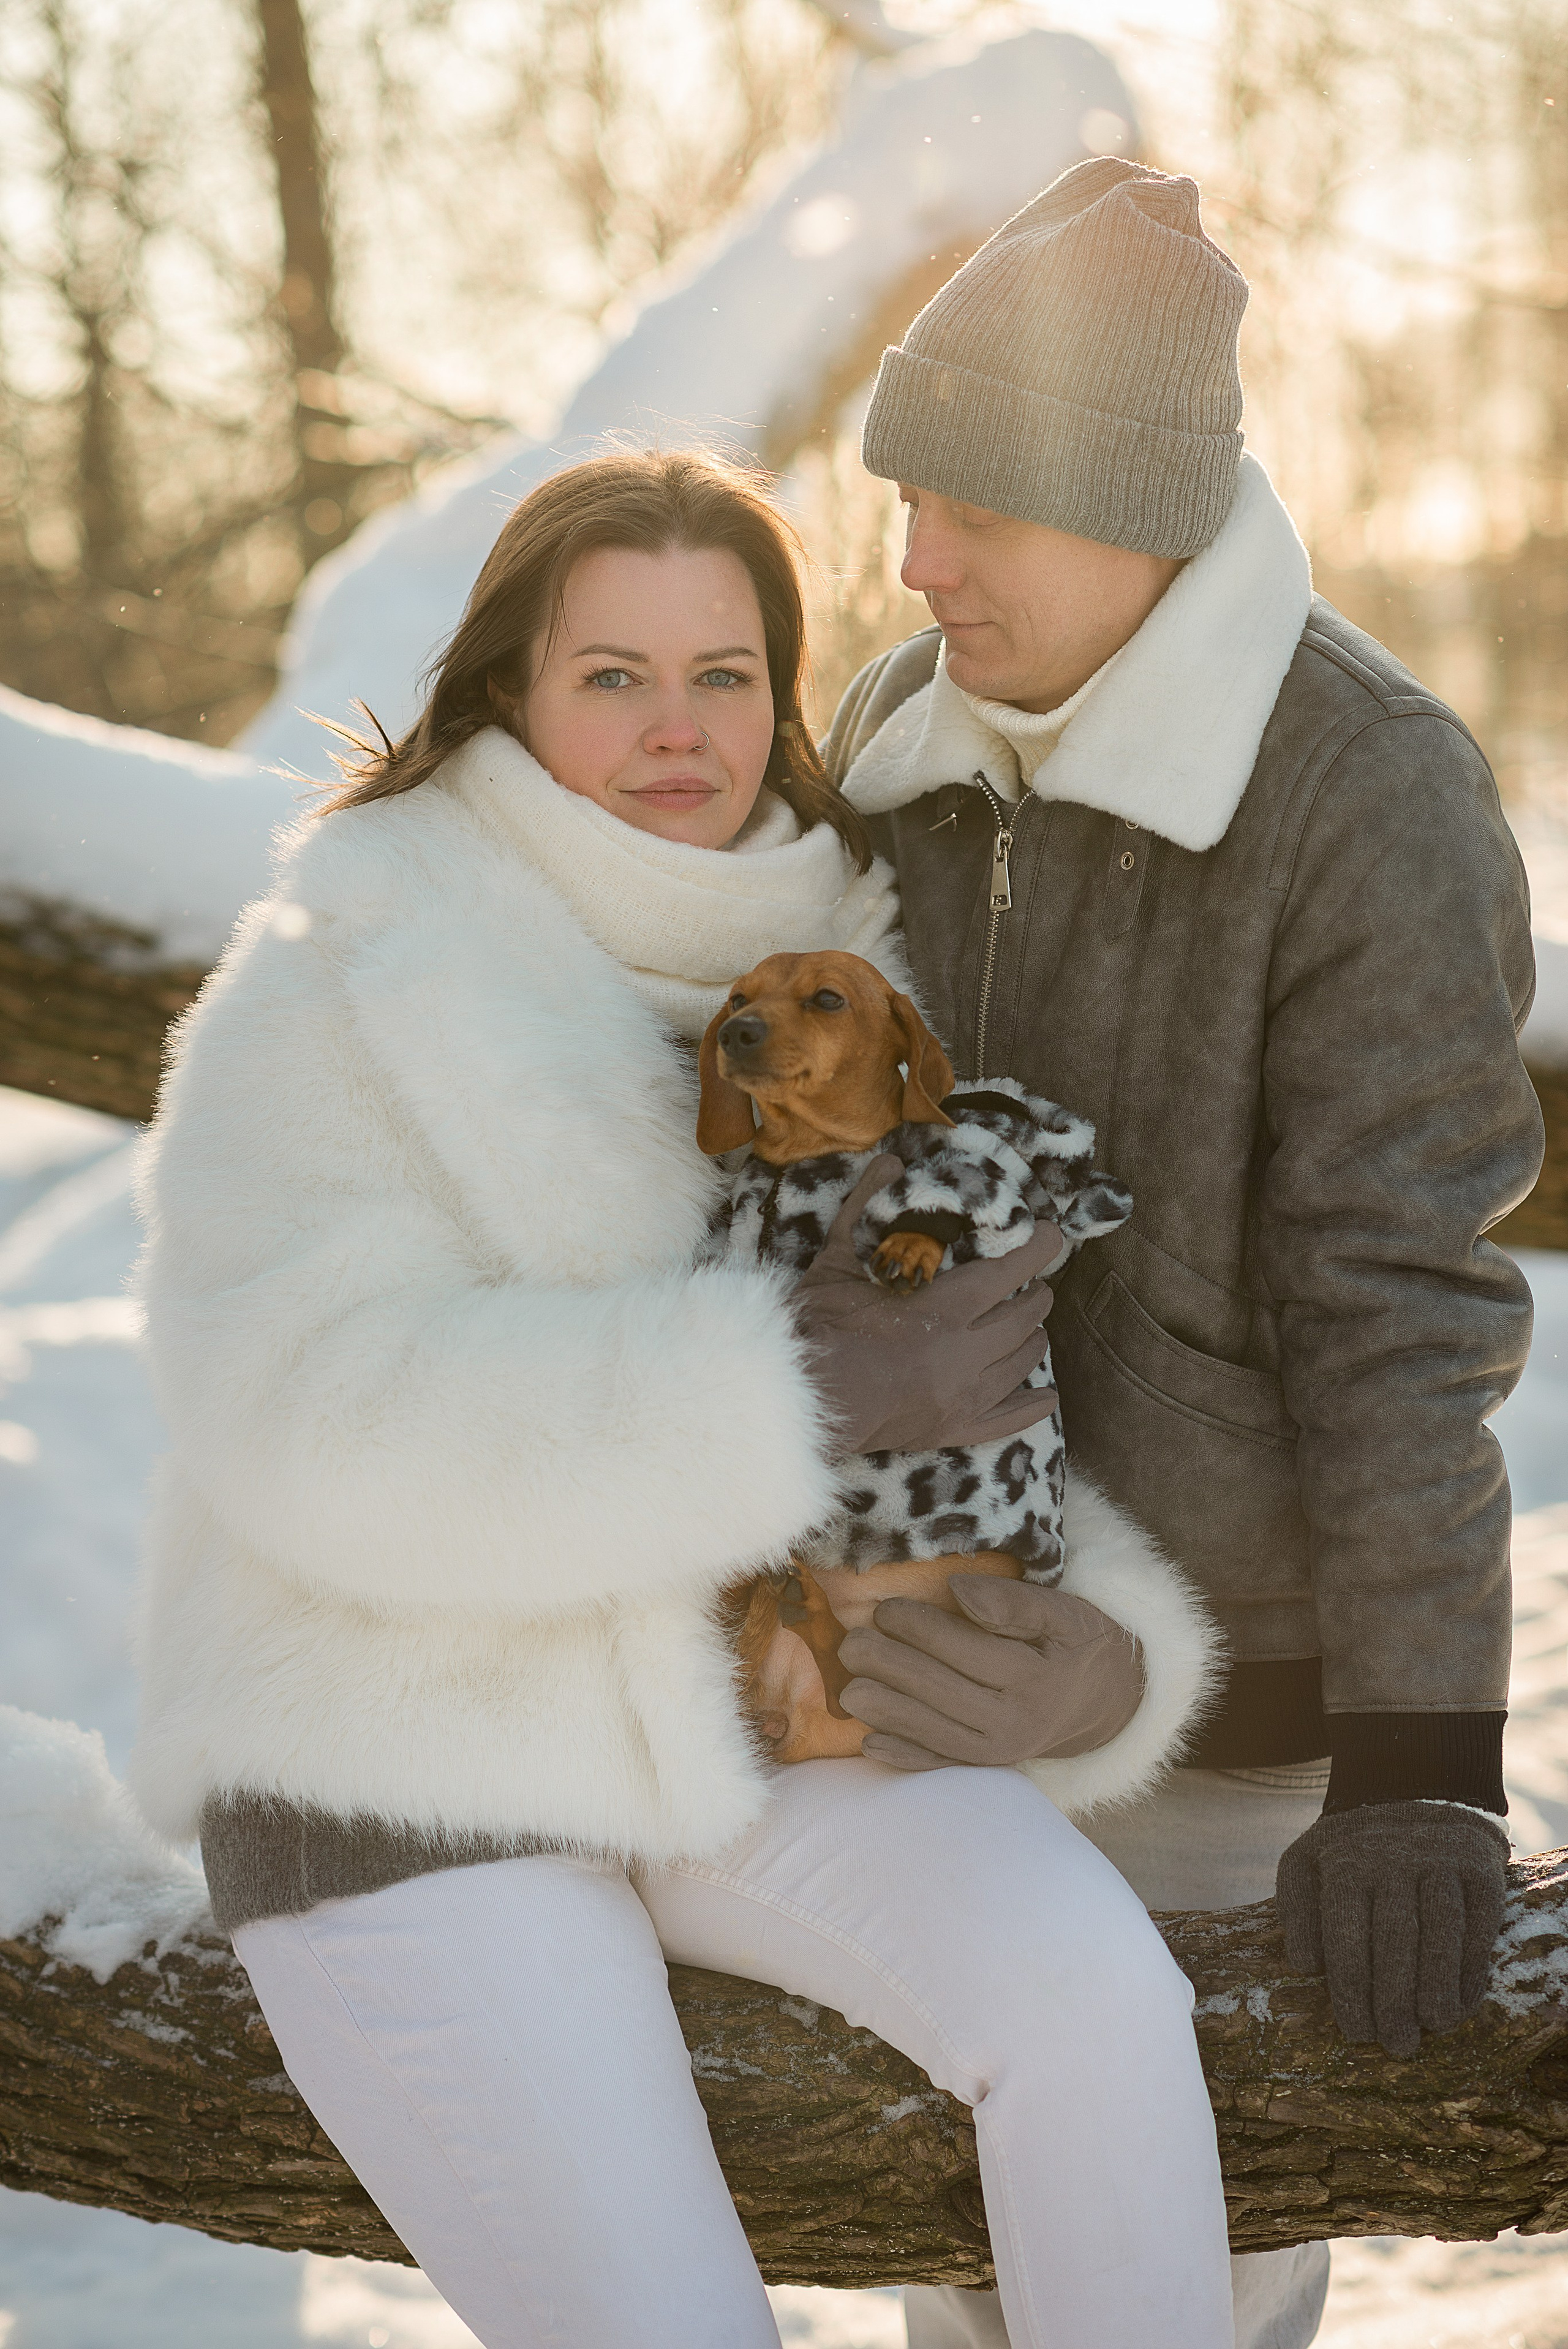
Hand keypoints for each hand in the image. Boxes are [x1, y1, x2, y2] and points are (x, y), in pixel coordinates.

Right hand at [792, 1156, 1062, 1458]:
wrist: (802, 1395)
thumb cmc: (818, 1327)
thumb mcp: (836, 1262)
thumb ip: (864, 1208)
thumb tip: (891, 1163)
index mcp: (946, 1309)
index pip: (1010, 1271)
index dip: (1037, 1249)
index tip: (1051, 1234)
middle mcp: (967, 1353)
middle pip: (1023, 1318)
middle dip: (1034, 1297)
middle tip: (1033, 1285)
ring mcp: (963, 1396)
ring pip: (1021, 1363)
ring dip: (1032, 1340)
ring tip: (1033, 1328)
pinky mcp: (952, 1430)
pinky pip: (1007, 1420)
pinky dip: (1032, 1406)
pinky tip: (1048, 1397)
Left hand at [837, 1578, 1144, 1769]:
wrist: (1103, 1701)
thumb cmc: (1075, 1644)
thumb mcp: (1063, 1613)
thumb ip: (1014, 1602)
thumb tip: (957, 1590)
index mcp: (1034, 1678)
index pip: (964, 1650)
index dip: (919, 1628)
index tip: (884, 1608)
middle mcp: (1015, 1721)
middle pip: (940, 1692)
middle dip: (889, 1667)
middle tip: (852, 1643)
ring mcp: (998, 1750)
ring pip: (932, 1732)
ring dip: (885, 1712)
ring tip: (849, 1690)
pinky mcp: (985, 1766)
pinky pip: (940, 1764)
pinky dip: (904, 1756)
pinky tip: (870, 1744)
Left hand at [1276, 1799, 1509, 2057]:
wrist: (1413, 1790)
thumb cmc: (1351, 1847)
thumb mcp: (1306, 1859)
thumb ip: (1295, 1906)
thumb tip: (1303, 1966)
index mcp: (1344, 1861)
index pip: (1345, 1934)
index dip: (1351, 1989)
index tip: (1356, 2033)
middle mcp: (1392, 1859)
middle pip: (1394, 1938)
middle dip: (1394, 2000)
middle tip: (1396, 2046)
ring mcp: (1439, 1860)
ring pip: (1441, 1931)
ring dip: (1438, 1987)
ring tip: (1432, 2027)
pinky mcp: (1479, 1868)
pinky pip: (1479, 1924)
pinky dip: (1472, 1967)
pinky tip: (1462, 2002)